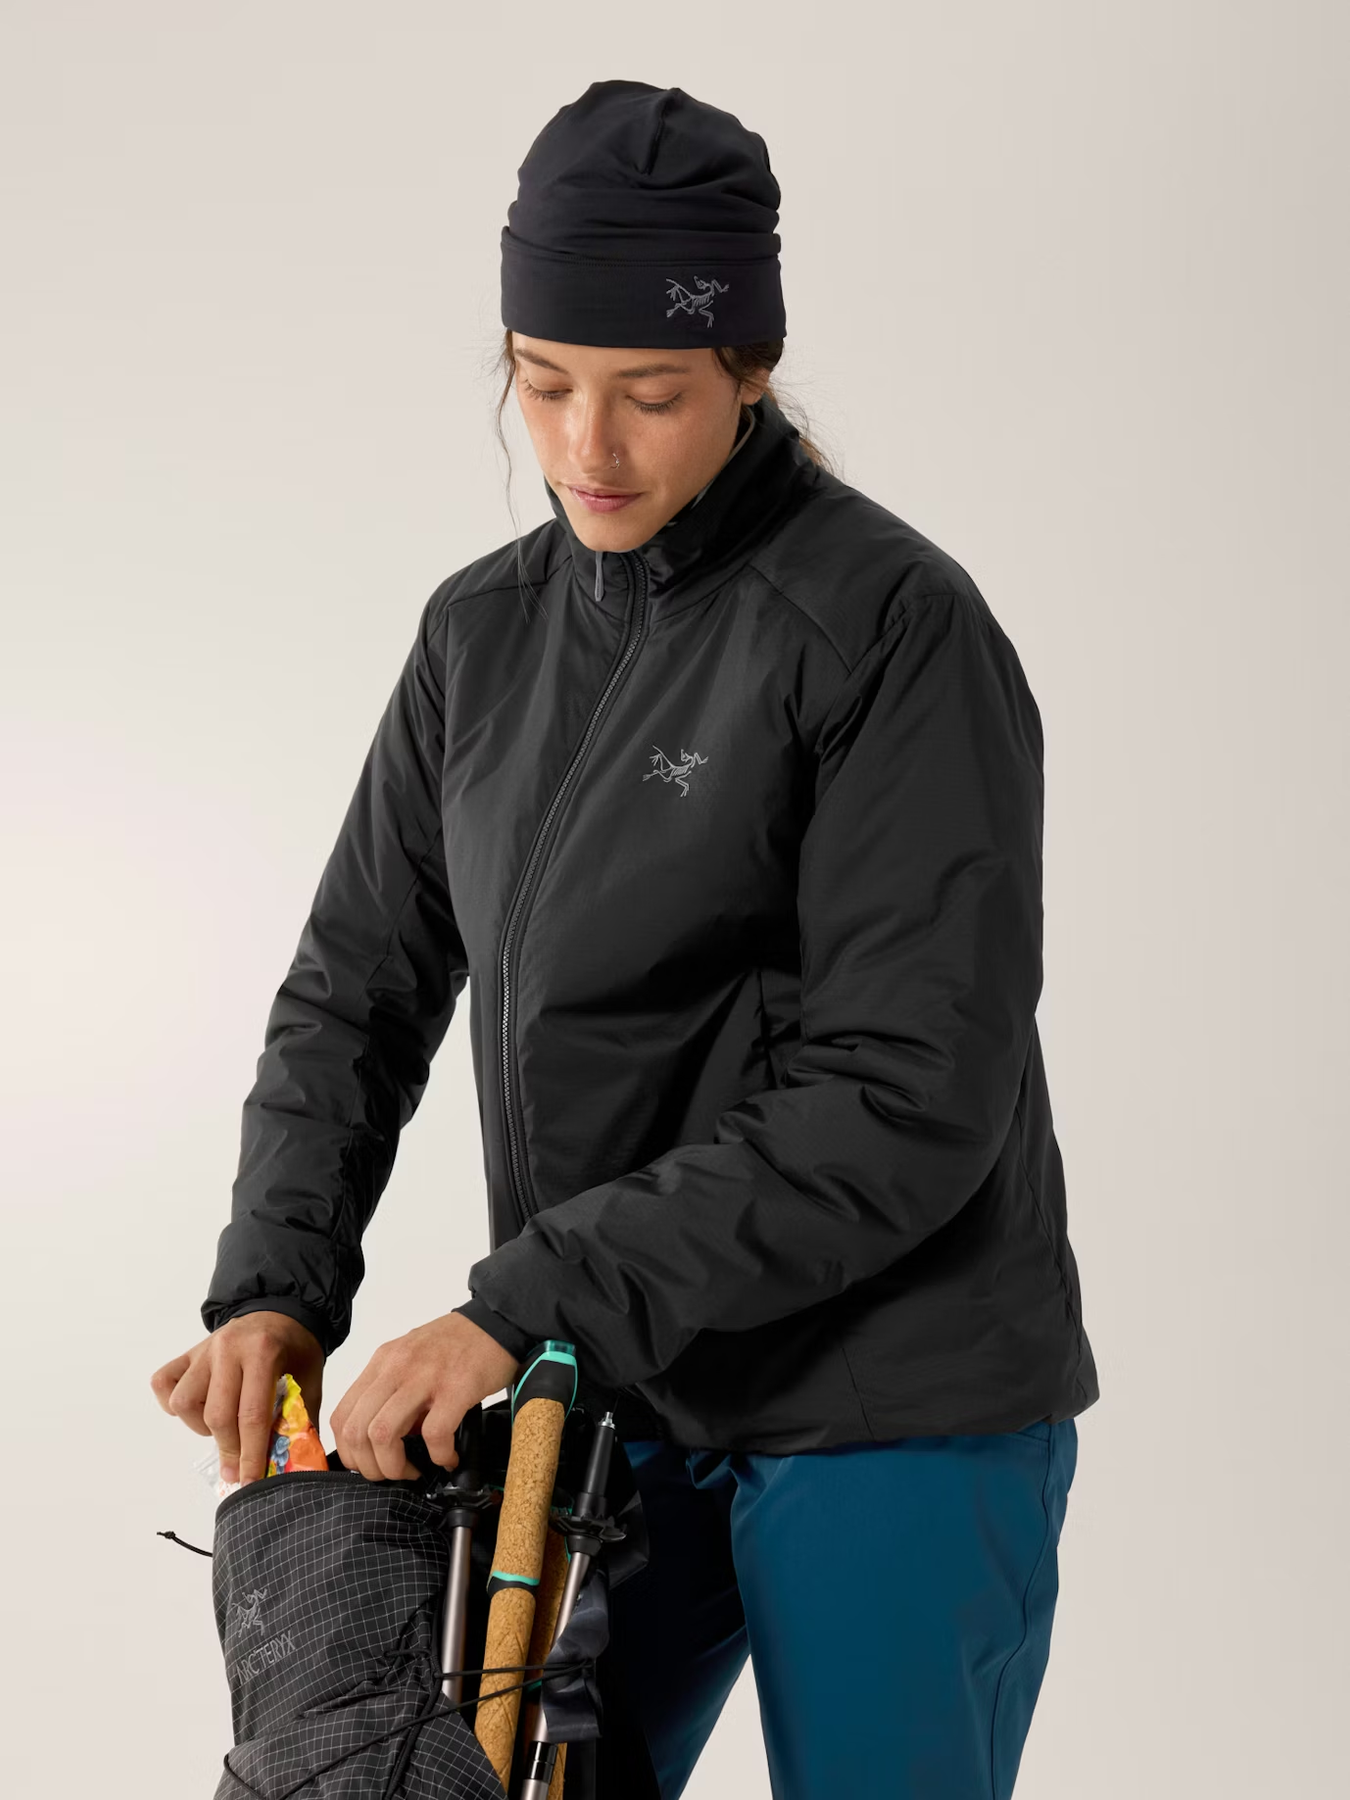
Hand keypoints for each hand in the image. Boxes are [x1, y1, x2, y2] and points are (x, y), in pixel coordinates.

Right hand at [150, 1311, 324, 1486]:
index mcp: (263, 1353)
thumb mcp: (309, 1381)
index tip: (250, 1482)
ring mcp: (204, 1349)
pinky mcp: (188, 1353)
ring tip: (222, 1426)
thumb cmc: (296, 1350)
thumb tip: (291, 1466)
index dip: (250, 1455)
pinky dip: (173, 1403)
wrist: (283, 1312)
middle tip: (238, 1470)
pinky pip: (164, 1383)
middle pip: (217, 1414)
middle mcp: (228, 1348)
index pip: (252, 1414)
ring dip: (200, 1425)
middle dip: (229, 1451)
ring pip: (184, 1402)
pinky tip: (197, 1410)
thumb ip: (300, 1420)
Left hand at [329, 1311, 521, 1481]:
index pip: (342, 1416)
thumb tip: (388, 1439)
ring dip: (396, 1466)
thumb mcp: (411, 1358)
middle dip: (371, 1466)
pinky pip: (434, 1434)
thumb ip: (393, 1391)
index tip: (370, 1464)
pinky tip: (449, 1457)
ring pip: (383, 1434)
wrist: (498, 1321)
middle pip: (357, 1430)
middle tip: (395, 1473)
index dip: (350, 1452)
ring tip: (416, 1470)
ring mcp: (425, 1377)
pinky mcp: (456, 1388)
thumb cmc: (458, 1344)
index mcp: (383, 1362)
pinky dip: (438, 1455)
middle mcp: (396, 1368)